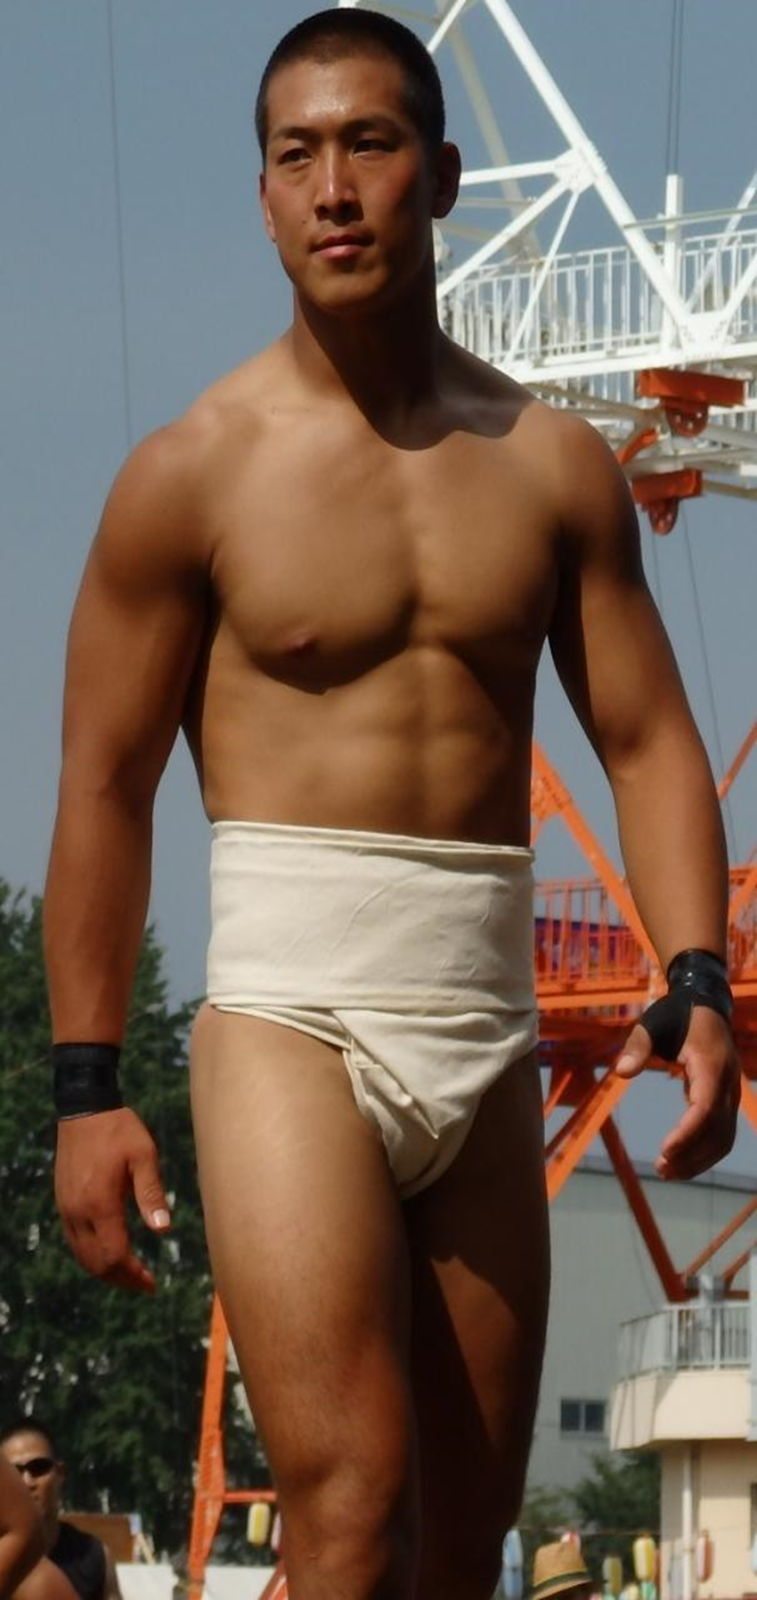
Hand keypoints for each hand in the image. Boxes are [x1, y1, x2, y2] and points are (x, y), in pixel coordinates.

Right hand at [55, 1107, 170, 1291]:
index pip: (114, 1255)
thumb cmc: (119, 1130)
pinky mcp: (63, 1203)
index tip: (152, 1284)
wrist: (84, 1110)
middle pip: (96, 1263)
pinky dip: (92, 1256)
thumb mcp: (144, 1155)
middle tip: (145, 1284)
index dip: (134, 1275)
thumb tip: (163, 1230)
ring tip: (131, 1274)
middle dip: (121, 1279)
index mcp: (100, 1203)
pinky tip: (110, 1252)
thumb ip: (152, 1192)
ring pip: (82, 1256)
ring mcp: (67, 1209)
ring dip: (106, 1271)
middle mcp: (79, 1212)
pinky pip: (75, 1242)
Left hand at [615, 1005, 739, 1178]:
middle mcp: (728, 1083)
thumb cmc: (675, 1014)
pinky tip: (679, 1160)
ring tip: (667, 1172)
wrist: (705, 1004)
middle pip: (718, 1131)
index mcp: (711, 1064)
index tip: (664, 1151)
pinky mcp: (726, 1099)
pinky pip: (722, 1133)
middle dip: (691, 1155)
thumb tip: (621, 1072)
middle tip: (660, 1170)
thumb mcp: (652, 1023)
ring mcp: (730, 1093)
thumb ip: (637, 1046)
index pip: (705, 1108)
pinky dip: (704, 1151)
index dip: (687, 1133)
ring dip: (699, 1160)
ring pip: (724, 1138)